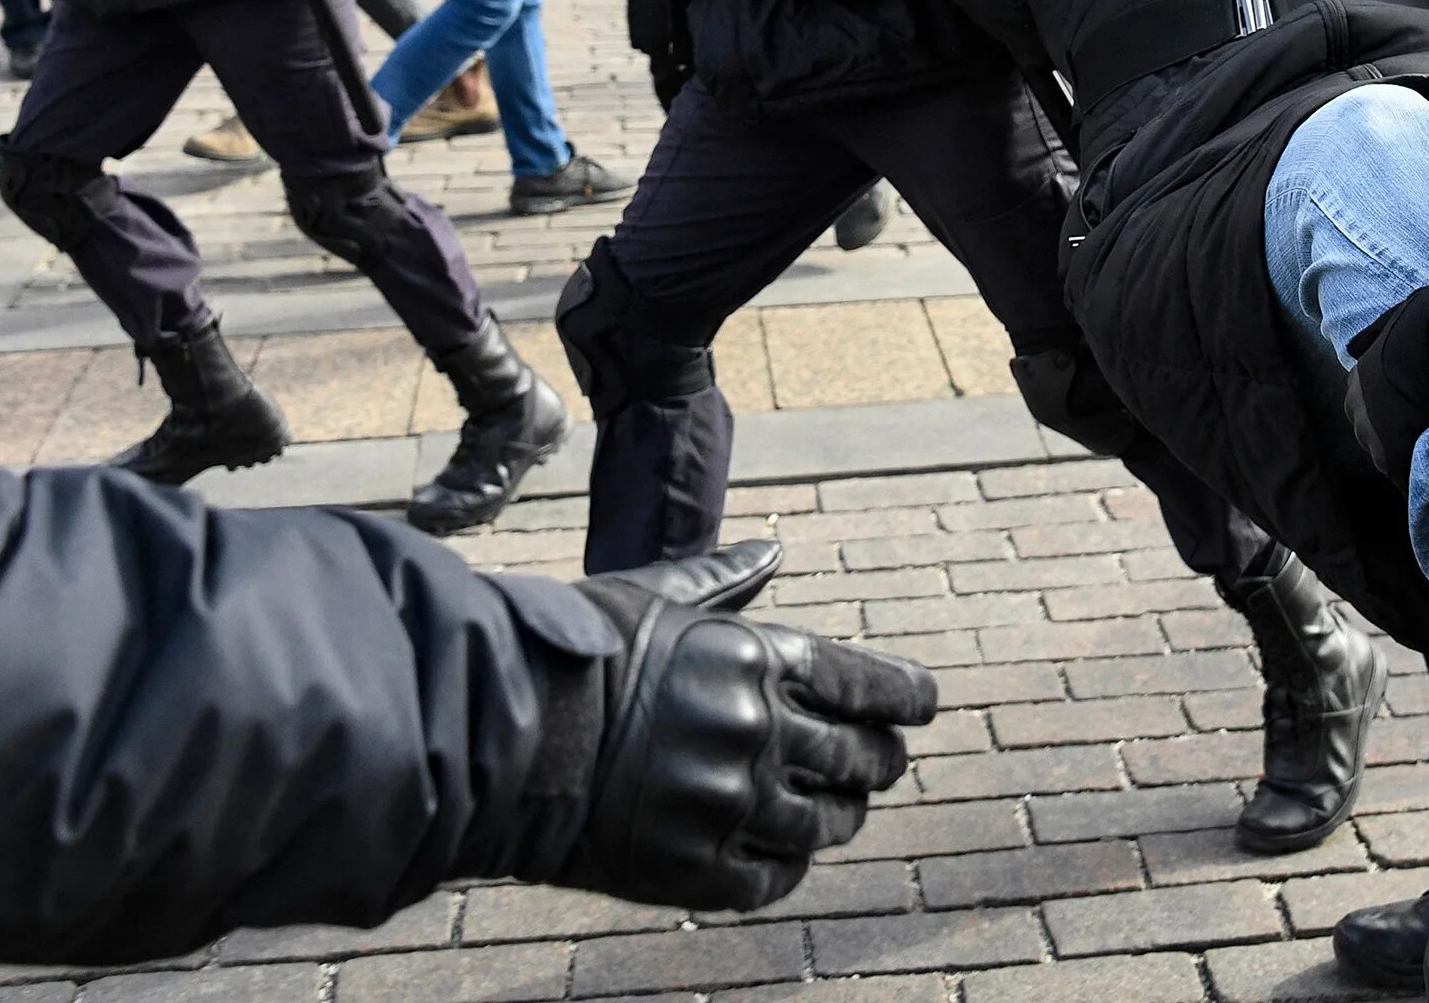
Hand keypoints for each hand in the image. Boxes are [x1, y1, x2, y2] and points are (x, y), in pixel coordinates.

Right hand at [560, 568, 937, 911]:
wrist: (503, 736)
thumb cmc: (579, 655)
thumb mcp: (655, 599)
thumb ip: (724, 581)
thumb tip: (774, 549)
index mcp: (754, 660)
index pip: (868, 685)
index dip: (906, 699)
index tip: (925, 707)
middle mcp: (756, 731)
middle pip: (862, 757)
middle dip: (881, 759)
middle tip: (880, 760)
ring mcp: (729, 804)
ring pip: (826, 822)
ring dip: (842, 814)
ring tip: (840, 808)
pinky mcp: (697, 868)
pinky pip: (776, 878)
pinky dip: (788, 864)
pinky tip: (783, 851)